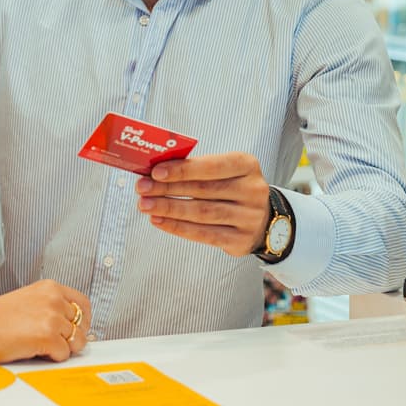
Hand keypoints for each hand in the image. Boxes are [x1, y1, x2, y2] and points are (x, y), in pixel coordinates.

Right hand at [0, 279, 90, 363]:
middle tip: (58, 344)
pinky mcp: (47, 336)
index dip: (82, 321)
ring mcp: (51, 316)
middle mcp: (53, 298)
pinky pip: (64, 355)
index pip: (84, 304)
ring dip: (62, 349)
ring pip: (76, 341)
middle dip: (73, 338)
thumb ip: (49, 307)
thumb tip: (71, 326)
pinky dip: (52, 358)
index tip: (75, 331)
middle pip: (82, 324)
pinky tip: (34, 352)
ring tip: (42, 348)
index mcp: (49, 287)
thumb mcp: (26, 301)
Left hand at [136, 151, 270, 257]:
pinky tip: (159, 221)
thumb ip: (196, 168)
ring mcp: (249, 218)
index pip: (212, 166)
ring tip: (145, 205)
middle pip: (203, 190)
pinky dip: (178, 228)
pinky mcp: (241, 240)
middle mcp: (252, 191)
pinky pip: (204, 235)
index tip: (156, 172)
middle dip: (168, 189)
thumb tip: (155, 172)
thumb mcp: (224, 170)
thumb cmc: (233, 188)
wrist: (264, 219)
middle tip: (142, 188)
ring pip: (202, 213)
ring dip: (169, 209)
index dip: (183, 170)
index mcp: (247, 165)